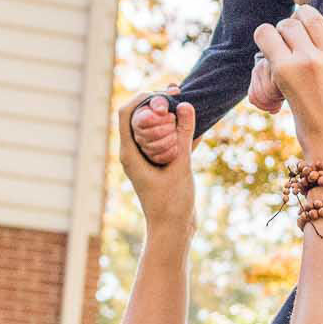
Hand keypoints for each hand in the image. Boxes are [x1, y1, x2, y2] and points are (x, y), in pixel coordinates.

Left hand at [120, 95, 196, 229]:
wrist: (173, 231)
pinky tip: (195, 127)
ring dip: (169, 116)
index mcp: (129, 153)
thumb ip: (183, 136)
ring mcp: (146, 160)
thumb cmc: (172, 203)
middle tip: (178, 92)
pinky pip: (165, 142)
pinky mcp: (159, 166)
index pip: (126, 113)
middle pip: (140, 118)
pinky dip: (177, 133)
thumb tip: (186, 105)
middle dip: (157, 102)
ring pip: (154, 129)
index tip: (163, 92)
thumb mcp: (181, 166)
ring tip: (187, 104)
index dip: (142, 97)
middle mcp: (134, 154)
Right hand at [252, 6, 322, 161]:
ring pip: (316, 20)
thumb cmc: (310, 132)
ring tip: (311, 23)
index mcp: (286, 70)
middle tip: (291, 36)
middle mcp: (309, 60)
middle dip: (287, 28)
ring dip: (309, 19)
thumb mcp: (288, 97)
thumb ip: (289, 70)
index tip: (270, 40)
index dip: (265, 35)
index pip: (266, 32)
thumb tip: (290, 49)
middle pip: (290, 24)